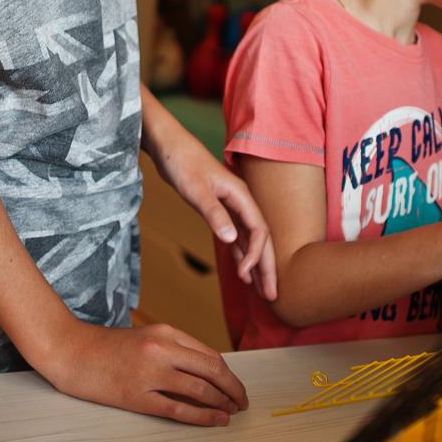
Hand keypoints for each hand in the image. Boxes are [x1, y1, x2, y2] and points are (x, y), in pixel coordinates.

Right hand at [43, 319, 249, 425]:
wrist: (70, 352)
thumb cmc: (106, 347)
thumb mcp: (145, 338)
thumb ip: (173, 350)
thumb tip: (205, 373)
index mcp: (165, 333)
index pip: (209, 355)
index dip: (229, 374)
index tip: (236, 387)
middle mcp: (161, 350)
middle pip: (212, 370)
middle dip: (234, 389)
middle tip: (243, 402)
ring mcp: (149, 374)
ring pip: (200, 390)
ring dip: (223, 403)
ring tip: (232, 413)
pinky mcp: (137, 397)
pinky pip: (178, 409)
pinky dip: (203, 416)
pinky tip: (216, 420)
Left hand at [151, 130, 277, 301]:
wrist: (168, 146)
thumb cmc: (181, 162)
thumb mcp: (195, 189)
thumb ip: (214, 214)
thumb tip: (232, 240)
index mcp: (241, 196)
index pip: (259, 230)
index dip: (257, 255)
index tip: (245, 275)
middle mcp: (241, 202)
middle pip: (261, 239)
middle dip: (268, 268)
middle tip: (273, 296)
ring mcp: (231, 207)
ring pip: (250, 241)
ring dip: (257, 265)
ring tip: (262, 291)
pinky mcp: (219, 210)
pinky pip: (237, 237)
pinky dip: (241, 255)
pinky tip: (243, 272)